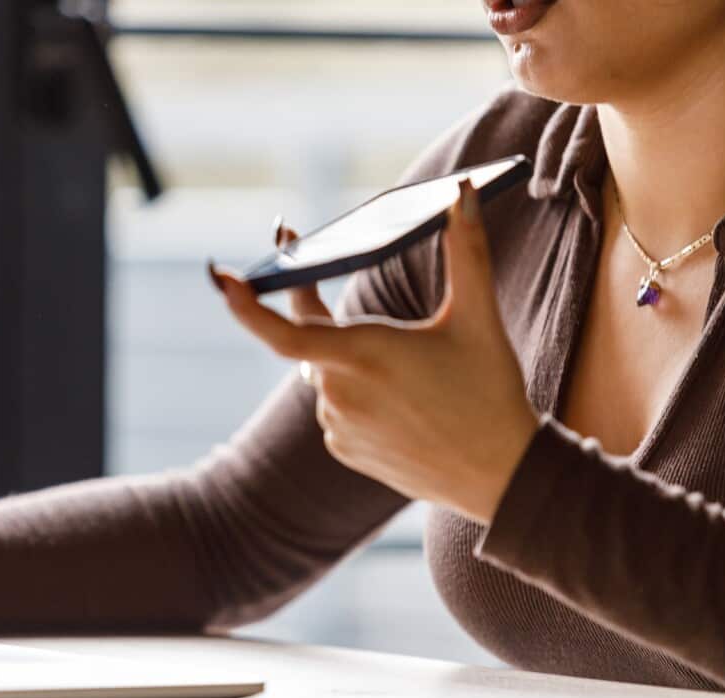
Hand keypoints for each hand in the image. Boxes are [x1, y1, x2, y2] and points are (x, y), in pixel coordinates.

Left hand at [210, 181, 537, 524]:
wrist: (502, 476)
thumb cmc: (490, 392)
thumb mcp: (479, 317)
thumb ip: (466, 248)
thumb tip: (465, 192)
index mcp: (362, 355)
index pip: (283, 331)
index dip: (246, 305)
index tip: (222, 278)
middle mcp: (339, 394)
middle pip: (308, 340)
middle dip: (315, 310)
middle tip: (316, 275)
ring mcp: (338, 427)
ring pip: (323, 374)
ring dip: (345, 358)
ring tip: (404, 370)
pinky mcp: (344, 450)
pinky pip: (334, 408)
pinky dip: (354, 393)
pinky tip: (398, 401)